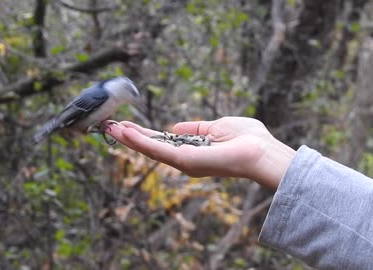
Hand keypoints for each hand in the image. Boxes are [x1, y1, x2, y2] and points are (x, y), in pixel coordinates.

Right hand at [105, 117, 295, 189]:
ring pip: (151, 150)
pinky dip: (141, 142)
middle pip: (153, 148)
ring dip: (130, 139)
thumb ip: (195, 128)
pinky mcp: (186, 162)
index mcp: (193, 151)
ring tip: (112, 128)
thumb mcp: (217, 126)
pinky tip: (126, 133)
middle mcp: (186, 160)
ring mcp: (185, 162)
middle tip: (110, 127)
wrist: (262, 152)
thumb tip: (175, 128)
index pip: (164, 143)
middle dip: (132, 138)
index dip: (145, 135)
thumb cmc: (248, 139)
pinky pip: (159, 150)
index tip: (127, 126)